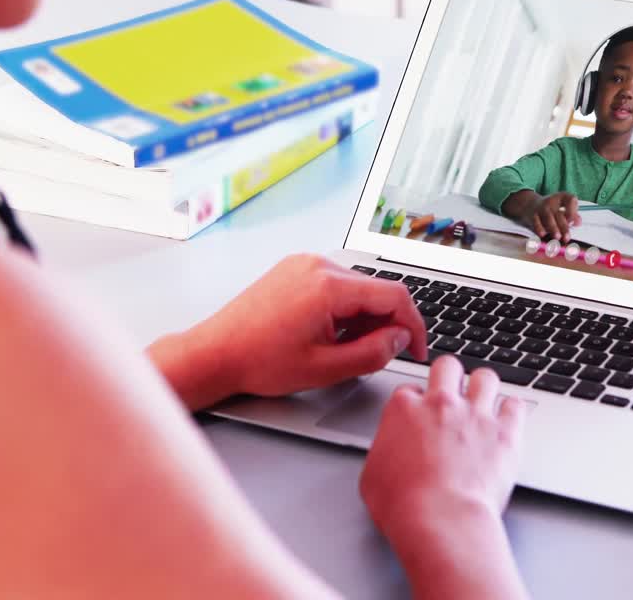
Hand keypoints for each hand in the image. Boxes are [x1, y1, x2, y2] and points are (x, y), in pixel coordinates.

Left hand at [152, 254, 427, 406]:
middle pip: (376, 289)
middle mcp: (318, 265)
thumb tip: (400, 339)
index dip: (414, 325)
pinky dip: (343, 308)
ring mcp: (304, 264)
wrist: (215, 353)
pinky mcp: (294, 270)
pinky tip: (329, 333)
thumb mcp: (326, 368)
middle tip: (377, 355)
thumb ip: (373, 352)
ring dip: (364, 317)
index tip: (417, 349)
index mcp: (329, 286)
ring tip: (344, 348)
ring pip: (357, 288)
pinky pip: (335, 285)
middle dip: (386, 323)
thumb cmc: (258, 361)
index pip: (394, 295)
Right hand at [359, 357, 528, 598]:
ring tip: (483, 402)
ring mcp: (475, 415)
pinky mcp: (505, 432)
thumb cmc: (403, 504)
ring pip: (486, 377)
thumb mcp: (372, 476)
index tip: (420, 415)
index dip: (416, 401)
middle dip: (450, 376)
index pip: (410, 389)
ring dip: (484, 388)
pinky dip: (512, 411)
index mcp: (404, 410)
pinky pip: (515, 405)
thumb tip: (389, 454)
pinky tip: (508, 420)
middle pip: (448, 366)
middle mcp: (441, 404)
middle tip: (452, 394)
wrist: (440, 519)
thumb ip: (384, 451)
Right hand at [527, 191, 579, 241]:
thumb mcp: (564, 206)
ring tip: (557, 237)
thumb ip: (573, 214)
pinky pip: (536, 222)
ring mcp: (541, 208)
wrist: (531, 204)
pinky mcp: (533, 215)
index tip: (575, 223)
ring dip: (553, 228)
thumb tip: (578, 223)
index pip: (570, 200)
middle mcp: (551, 201)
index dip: (573, 211)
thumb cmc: (553, 208)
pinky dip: (539, 228)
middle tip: (567, 237)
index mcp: (562, 197)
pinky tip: (542, 234)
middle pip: (559, 213)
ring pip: (548, 218)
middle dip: (563, 226)